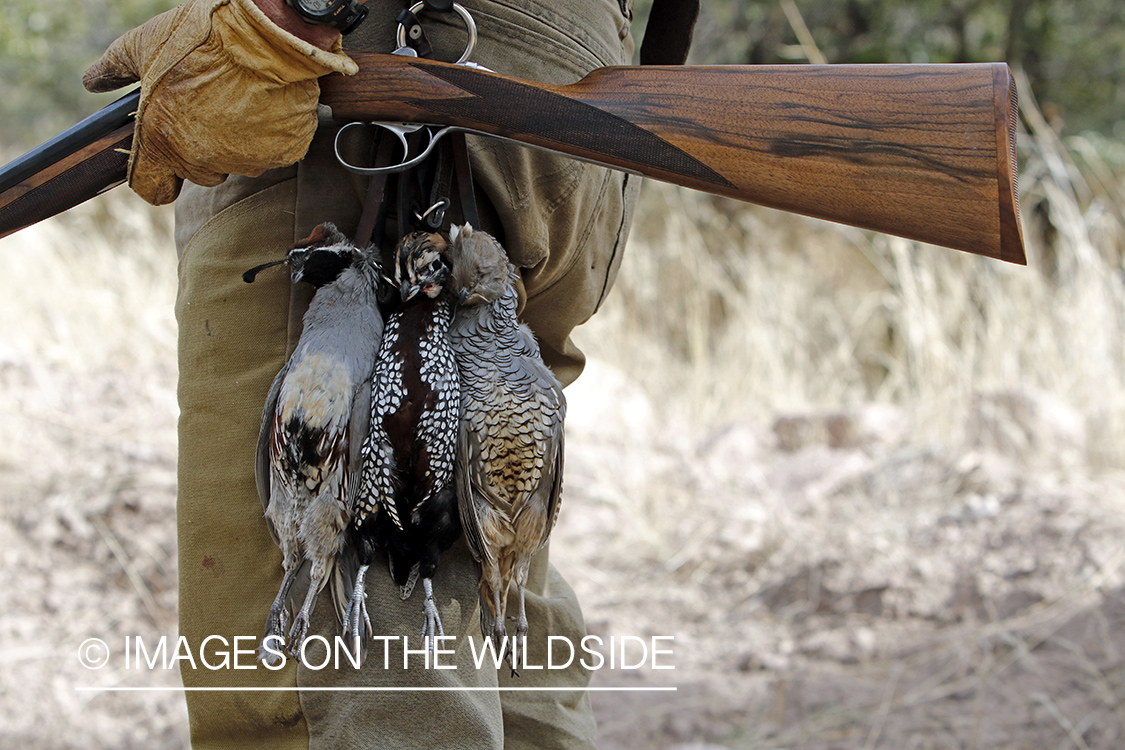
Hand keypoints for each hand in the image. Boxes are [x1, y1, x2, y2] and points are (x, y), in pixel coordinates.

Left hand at [83, 0, 357, 204]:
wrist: (265, 34)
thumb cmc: (200, 37)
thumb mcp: (144, 44)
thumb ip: (114, 69)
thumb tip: (93, 82)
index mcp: (163, 142)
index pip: (152, 189)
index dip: (156, 177)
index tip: (163, 165)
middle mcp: (203, 160)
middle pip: (199, 173)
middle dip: (200, 149)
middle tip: (208, 108)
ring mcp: (247, 160)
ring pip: (238, 162)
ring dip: (237, 141)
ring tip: (240, 99)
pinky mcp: (283, 153)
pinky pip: (274, 151)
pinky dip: (271, 133)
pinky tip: (267, 102)